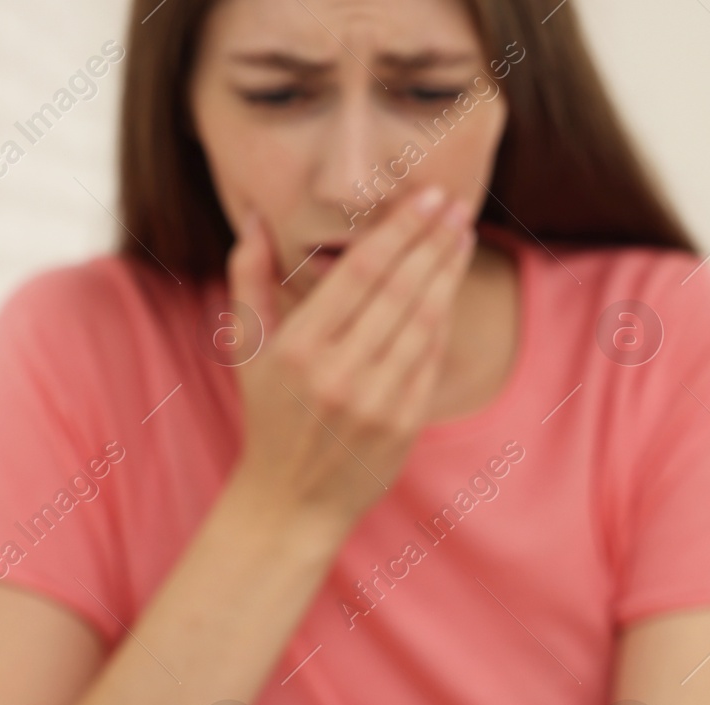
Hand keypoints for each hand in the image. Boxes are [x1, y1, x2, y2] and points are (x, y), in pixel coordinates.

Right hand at [225, 187, 476, 525]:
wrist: (291, 501)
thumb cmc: (268, 416)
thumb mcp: (246, 349)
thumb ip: (248, 278)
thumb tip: (253, 215)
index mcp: (298, 348)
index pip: (360, 273)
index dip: (398, 230)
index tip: (425, 197)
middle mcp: (338, 372)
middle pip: (399, 290)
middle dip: (432, 242)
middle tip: (455, 205)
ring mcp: (375, 400)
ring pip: (423, 322)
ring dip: (448, 274)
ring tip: (462, 236)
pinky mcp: (403, 423)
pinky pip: (431, 358)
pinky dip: (445, 318)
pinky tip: (452, 287)